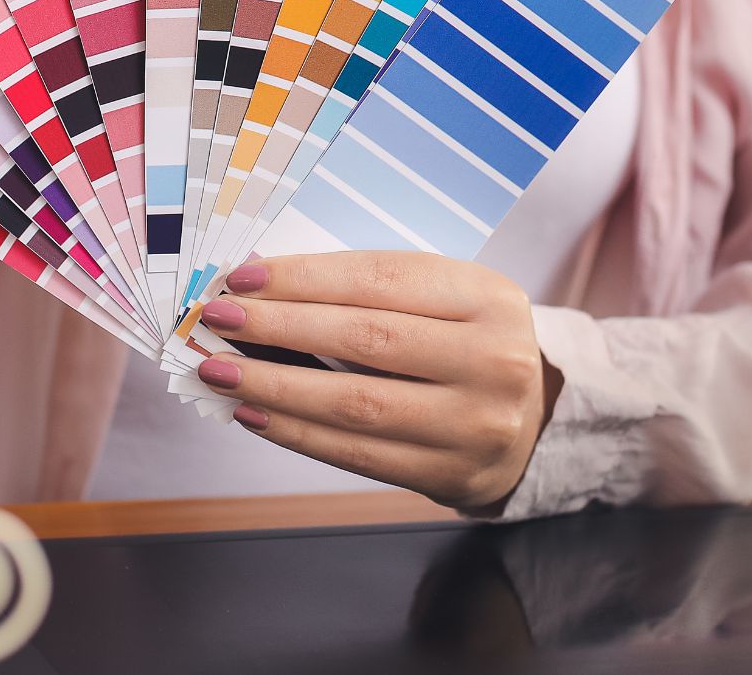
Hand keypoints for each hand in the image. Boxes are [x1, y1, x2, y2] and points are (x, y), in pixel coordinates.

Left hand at [194, 253, 562, 511]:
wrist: (531, 420)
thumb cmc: (465, 343)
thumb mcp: (444, 298)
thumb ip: (368, 290)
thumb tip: (262, 289)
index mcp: (489, 297)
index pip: (381, 279)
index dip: (306, 277)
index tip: (243, 276)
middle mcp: (493, 359)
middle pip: (365, 338)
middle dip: (280, 326)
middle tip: (219, 318)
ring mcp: (476, 423)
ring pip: (356, 402)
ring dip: (276, 385)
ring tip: (221, 371)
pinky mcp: (452, 474)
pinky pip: (358, 453)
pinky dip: (298, 433)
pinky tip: (256, 412)